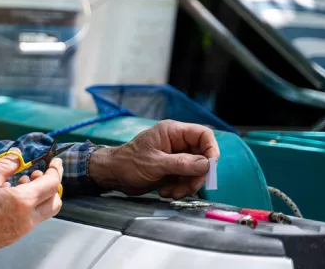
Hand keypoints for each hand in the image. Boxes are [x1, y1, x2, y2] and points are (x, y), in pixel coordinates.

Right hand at [0, 149, 63, 262]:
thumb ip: (6, 165)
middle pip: (54, 202)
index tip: (54, 162)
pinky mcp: (13, 237)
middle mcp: (26, 220)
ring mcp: (20, 231)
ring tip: (19, 183)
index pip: (52, 185)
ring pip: (43, 212)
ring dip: (38, 196)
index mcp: (22, 202)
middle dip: (51, 186)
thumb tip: (18, 156)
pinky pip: (29, 220)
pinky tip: (9, 197)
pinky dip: (27, 206)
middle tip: (37, 173)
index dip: (56, 170)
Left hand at [89, 120, 219, 199]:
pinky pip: (186, 179)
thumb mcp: (155, 164)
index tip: (210, 168)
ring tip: (173, 192)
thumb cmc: (128, 163)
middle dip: (197, 175)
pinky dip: (180, 188)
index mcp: (172, 132)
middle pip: (202, 156)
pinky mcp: (172, 169)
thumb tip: (206, 164)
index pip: (203, 135)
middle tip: (189, 188)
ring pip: (195, 170)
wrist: (113, 175)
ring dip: (188, 185)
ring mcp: (175, 156)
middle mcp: (176, 142)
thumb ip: (181, 164)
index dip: (211, 150)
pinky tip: (167, 192)